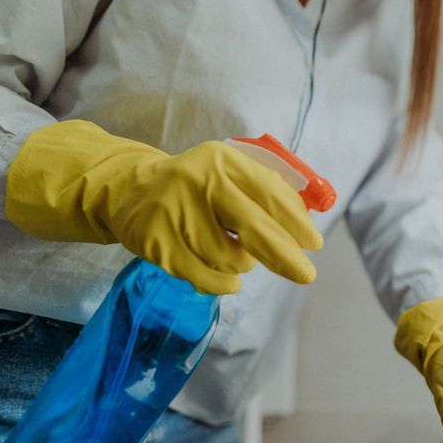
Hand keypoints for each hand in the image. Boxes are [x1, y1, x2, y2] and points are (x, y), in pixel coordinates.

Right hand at [6, 120, 322, 293]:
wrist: (128, 190)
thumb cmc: (196, 187)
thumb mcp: (227, 174)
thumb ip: (265, 192)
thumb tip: (307, 227)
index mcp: (222, 160)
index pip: (269, 192)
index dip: (296, 222)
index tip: (314, 244)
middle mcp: (197, 182)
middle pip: (254, 228)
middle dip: (285, 256)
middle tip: (306, 275)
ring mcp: (173, 213)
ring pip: (231, 258)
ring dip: (242, 264)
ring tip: (232, 252)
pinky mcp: (157, 243)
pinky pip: (207, 277)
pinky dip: (224, 282)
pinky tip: (226, 276)